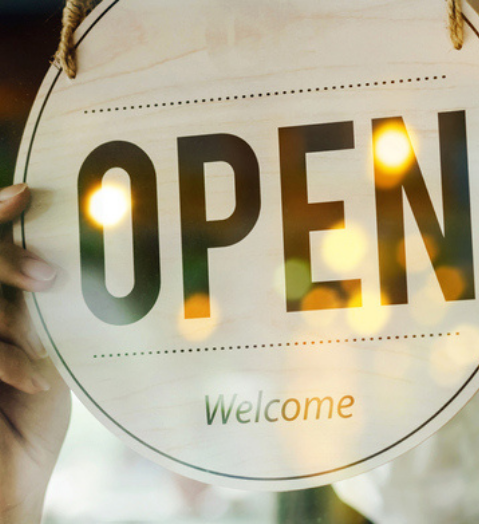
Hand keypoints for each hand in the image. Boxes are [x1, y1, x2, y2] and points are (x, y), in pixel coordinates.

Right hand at [0, 184, 69, 523]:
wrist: (10, 482)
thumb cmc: (30, 419)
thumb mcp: (45, 357)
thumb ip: (38, 311)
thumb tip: (67, 262)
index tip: (24, 196)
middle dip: (4, 261)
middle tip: (47, 276)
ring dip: (9, 313)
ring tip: (40, 350)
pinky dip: (5, 358)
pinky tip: (33, 379)